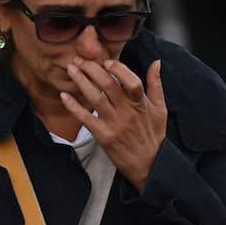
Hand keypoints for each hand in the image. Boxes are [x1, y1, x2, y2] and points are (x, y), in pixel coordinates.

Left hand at [61, 58, 167, 190]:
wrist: (149, 165)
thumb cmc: (154, 135)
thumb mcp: (160, 108)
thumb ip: (156, 84)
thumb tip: (156, 62)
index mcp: (141, 104)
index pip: (131, 81)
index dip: (119, 69)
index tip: (107, 62)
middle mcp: (127, 112)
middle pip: (108, 85)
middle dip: (92, 69)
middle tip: (80, 59)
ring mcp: (114, 124)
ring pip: (95, 98)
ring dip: (81, 81)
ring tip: (71, 69)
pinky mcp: (103, 136)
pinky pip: (86, 118)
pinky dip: (74, 106)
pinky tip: (64, 96)